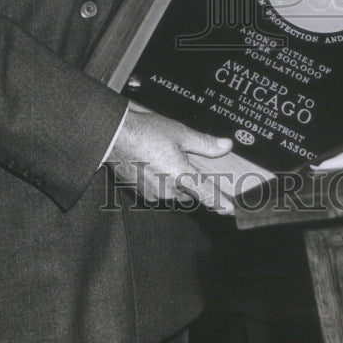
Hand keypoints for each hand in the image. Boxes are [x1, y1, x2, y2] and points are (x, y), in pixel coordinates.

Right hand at [107, 103, 234, 213]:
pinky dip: (160, 182)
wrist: (114, 136)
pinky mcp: (140, 193)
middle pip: (189, 193)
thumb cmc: (146, 132)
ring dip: (175, 183)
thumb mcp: (180, 133)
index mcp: (180, 176)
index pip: (206, 194)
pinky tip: (154, 164)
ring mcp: (153, 194)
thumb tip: (225, 146)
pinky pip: (158, 192)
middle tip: (186, 164)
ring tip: (167, 160)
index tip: (228, 210)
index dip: (219, 202)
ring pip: (173, 193)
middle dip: (190, 183)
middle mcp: (168, 190)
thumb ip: (205, 143)